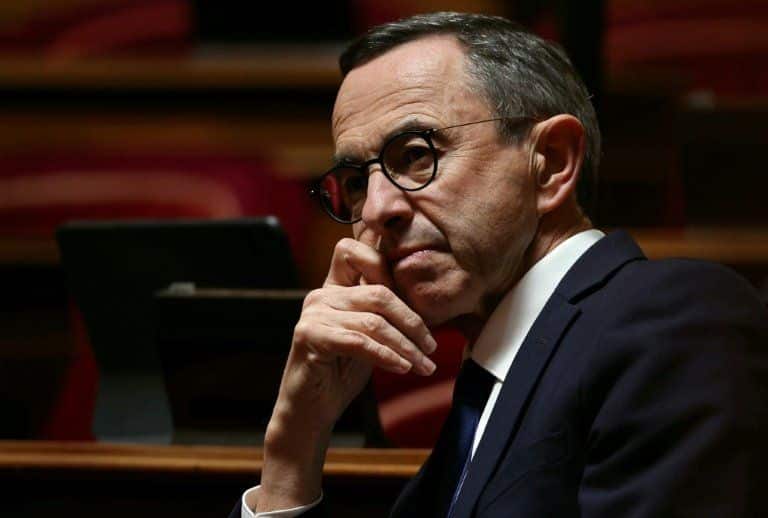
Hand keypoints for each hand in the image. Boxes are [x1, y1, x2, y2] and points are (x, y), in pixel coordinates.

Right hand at [256, 237, 436, 511]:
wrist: (310, 411)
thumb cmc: (341, 373)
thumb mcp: (369, 337)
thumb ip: (384, 315)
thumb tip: (426, 307)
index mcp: (334, 288)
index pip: (354, 250)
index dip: (385, 266)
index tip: (417, 309)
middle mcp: (321, 295)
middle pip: (379, 292)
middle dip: (412, 322)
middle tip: (431, 348)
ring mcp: (313, 314)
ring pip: (373, 321)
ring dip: (405, 346)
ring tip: (423, 366)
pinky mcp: (308, 336)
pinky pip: (358, 341)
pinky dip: (385, 355)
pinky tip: (402, 368)